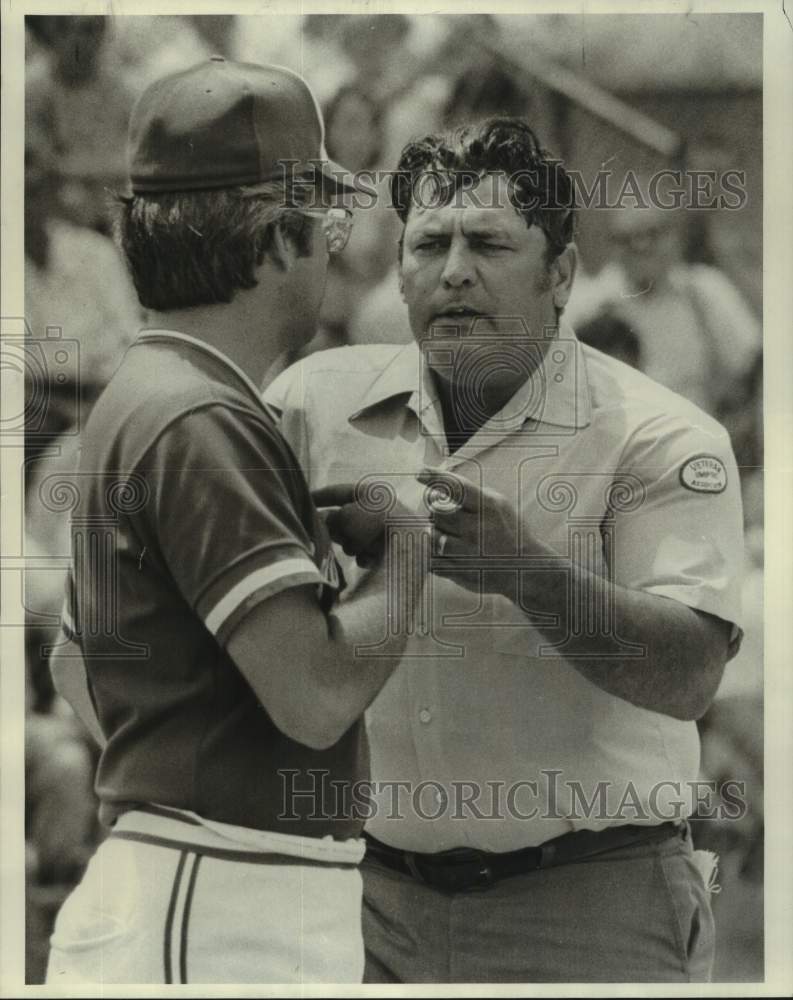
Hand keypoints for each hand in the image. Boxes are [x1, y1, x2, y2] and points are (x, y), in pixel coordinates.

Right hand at [311, 483, 388, 568]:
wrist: (411, 548)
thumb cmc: (377, 525)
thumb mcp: (346, 516)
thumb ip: (330, 518)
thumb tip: (323, 521)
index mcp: (368, 492)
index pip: (336, 492)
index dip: (318, 497)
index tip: (303, 502)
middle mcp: (376, 508)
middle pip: (343, 518)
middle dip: (335, 529)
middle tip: (326, 536)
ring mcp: (383, 529)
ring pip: (353, 538)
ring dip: (351, 545)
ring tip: (359, 548)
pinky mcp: (390, 549)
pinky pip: (367, 553)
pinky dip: (365, 557)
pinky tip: (370, 560)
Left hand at [417, 467, 519, 592]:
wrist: (525, 569)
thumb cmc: (508, 531)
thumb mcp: (499, 505)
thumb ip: (471, 493)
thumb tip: (437, 484)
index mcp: (489, 509)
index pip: (457, 488)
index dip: (435, 478)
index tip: (420, 473)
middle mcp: (476, 530)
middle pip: (436, 511)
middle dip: (436, 508)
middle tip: (446, 512)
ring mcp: (466, 554)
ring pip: (430, 534)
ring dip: (435, 530)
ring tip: (452, 532)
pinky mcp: (458, 572)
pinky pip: (431, 557)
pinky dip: (434, 551)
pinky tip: (450, 549)